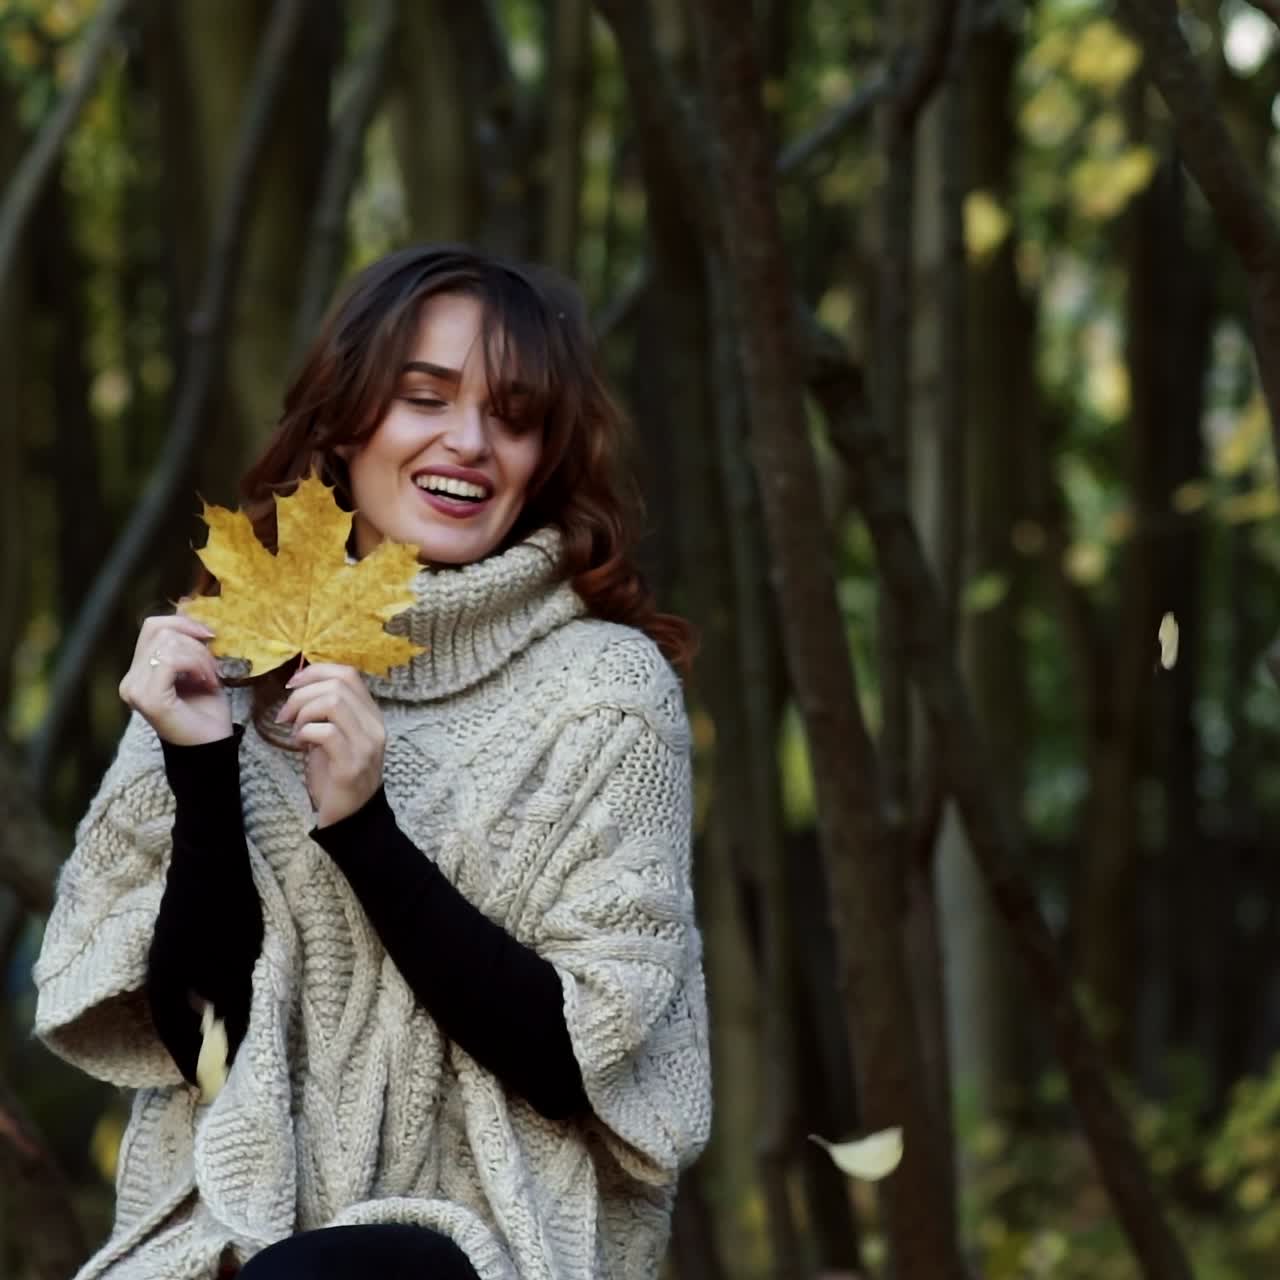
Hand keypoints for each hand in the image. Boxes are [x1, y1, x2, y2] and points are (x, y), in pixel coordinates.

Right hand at [119, 613, 231, 745]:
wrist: (214, 746)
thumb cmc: (208, 710)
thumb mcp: (200, 666)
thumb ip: (188, 639)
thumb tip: (186, 601)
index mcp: (139, 671)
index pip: (154, 626)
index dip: (185, 623)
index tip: (211, 638)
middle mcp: (130, 680)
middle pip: (161, 630)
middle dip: (197, 644)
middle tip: (214, 668)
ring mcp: (134, 690)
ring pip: (168, 644)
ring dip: (201, 658)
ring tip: (212, 679)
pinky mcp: (147, 698)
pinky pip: (171, 660)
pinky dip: (197, 666)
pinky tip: (207, 683)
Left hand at [275, 664, 385, 827]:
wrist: (352, 817)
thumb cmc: (337, 775)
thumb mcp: (335, 736)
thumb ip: (327, 711)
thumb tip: (300, 685)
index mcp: (371, 715)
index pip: (349, 674)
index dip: (316, 672)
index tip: (292, 685)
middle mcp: (374, 726)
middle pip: (338, 685)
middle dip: (302, 694)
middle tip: (285, 714)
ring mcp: (366, 745)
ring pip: (333, 703)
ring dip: (304, 712)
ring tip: (295, 730)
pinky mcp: (351, 764)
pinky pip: (325, 732)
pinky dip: (306, 732)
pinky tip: (300, 744)